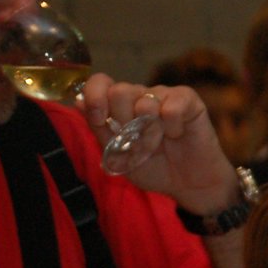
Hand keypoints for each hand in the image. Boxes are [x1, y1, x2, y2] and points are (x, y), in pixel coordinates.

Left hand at [78, 75, 236, 209]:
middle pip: (120, 91)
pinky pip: (172, 107)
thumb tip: (79, 101)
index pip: (101, 83)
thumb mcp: (119, 155)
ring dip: (150, 132)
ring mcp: (164, 95)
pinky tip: (178, 134)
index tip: (101, 120)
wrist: (189, 184)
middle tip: (137, 141)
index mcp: (120, 105)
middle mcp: (140, 96)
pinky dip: (172, 127)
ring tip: (159, 144)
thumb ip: (99, 129)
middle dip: (125, 123)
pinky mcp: (188, 100)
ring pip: (146, 101)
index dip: (96, 98)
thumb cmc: (154, 168)